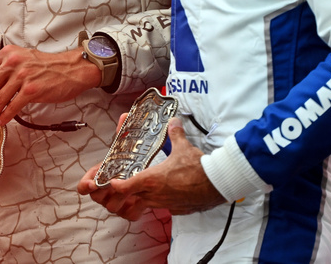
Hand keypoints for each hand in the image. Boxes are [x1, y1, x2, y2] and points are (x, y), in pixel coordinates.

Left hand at [0, 44, 98, 124]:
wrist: (71, 69)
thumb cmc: (48, 66)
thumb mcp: (23, 58)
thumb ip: (7, 67)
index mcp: (8, 53)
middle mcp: (12, 62)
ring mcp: (22, 76)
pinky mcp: (31, 90)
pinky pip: (12, 106)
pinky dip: (4, 116)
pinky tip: (2, 121)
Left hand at [78, 119, 225, 219]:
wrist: (218, 184)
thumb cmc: (198, 167)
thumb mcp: (183, 147)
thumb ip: (174, 134)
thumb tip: (173, 121)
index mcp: (152, 179)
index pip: (125, 187)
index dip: (116, 186)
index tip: (111, 182)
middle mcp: (155, 195)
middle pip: (130, 201)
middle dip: (122, 197)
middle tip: (118, 190)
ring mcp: (166, 204)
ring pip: (144, 206)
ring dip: (138, 201)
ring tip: (136, 195)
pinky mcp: (177, 210)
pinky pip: (161, 208)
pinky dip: (157, 203)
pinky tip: (161, 196)